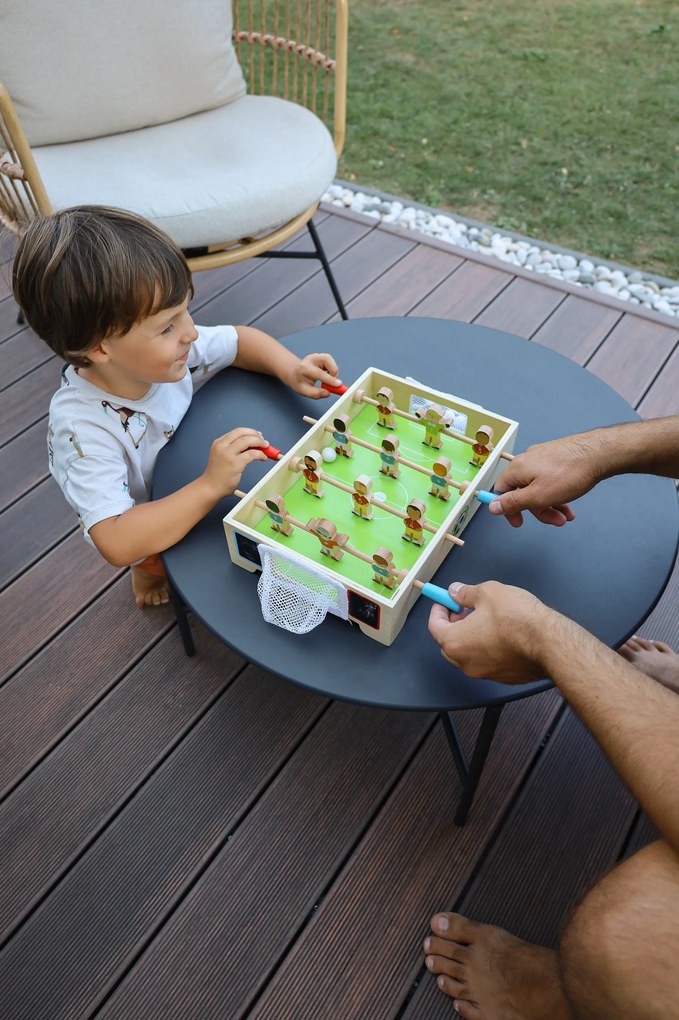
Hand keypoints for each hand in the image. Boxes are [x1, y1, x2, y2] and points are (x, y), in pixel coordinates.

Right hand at [203, 427, 267, 496]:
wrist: (210, 487)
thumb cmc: (218, 474)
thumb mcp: (222, 456)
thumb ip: (234, 449)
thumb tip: (252, 444)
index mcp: (219, 443)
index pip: (237, 432)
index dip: (250, 432)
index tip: (258, 435)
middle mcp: (222, 446)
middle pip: (242, 433)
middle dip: (255, 434)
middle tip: (263, 440)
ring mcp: (228, 454)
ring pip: (248, 441)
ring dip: (260, 442)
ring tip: (265, 447)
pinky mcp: (235, 463)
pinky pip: (252, 454)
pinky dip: (260, 454)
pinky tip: (263, 457)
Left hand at [285, 352, 340, 397]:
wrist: (295, 373)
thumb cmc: (299, 382)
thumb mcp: (303, 391)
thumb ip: (315, 393)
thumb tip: (327, 393)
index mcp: (304, 368)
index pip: (319, 373)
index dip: (330, 379)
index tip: (338, 384)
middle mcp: (310, 359)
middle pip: (327, 359)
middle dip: (333, 371)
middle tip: (333, 382)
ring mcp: (316, 355)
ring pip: (330, 359)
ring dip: (333, 370)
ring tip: (327, 378)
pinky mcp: (321, 356)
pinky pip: (331, 361)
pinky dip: (332, 369)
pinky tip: (326, 374)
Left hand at [428, 580, 551, 682]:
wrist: (548, 642)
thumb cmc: (518, 619)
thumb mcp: (487, 593)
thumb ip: (466, 593)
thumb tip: (456, 592)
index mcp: (455, 642)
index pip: (434, 626)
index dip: (438, 610)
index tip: (445, 601)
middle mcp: (465, 662)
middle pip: (448, 643)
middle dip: (452, 625)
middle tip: (463, 609)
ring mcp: (484, 673)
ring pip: (468, 654)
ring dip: (469, 638)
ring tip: (484, 620)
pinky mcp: (502, 677)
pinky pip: (486, 662)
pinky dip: (486, 648)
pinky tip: (500, 634)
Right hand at [487, 433, 606, 526]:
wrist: (599, 454)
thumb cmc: (571, 473)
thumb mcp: (538, 496)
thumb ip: (513, 503)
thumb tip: (492, 507)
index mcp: (517, 468)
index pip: (502, 490)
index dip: (508, 509)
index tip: (519, 521)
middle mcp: (527, 460)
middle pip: (523, 491)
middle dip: (538, 510)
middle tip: (555, 521)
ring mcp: (542, 458)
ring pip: (539, 488)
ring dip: (551, 505)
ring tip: (567, 516)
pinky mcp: (556, 457)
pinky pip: (550, 481)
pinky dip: (558, 494)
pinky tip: (569, 503)